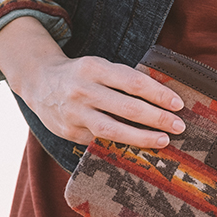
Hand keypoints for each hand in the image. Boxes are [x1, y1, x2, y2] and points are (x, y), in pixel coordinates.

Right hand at [0, 17, 184, 147]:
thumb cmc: (81, 74)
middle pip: (126, 107)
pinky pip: (100, 141)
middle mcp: (82, 90)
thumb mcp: (100, 67)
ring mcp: (74, 113)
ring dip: (141, 137)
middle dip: (156, 118)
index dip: (158, 93)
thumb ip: (124, 79)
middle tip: (178, 125)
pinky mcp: (69, 132)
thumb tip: (163, 98)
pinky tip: (139, 149)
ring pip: (112, 129)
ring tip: (163, 140)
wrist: (38, 81)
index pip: (133, 82)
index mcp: (94, 68)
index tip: (177, 103)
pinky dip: (122, 145)